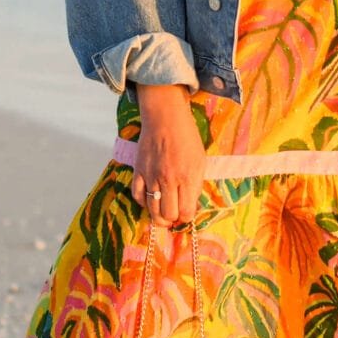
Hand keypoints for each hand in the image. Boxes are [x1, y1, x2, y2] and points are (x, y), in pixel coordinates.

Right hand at [130, 85, 206, 227]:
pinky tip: (150, 200)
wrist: (165, 118)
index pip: (186, 212)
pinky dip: (143, 202)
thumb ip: (196, 185)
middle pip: (168, 215)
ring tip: (163, 214)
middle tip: (175, 213)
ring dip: (158, 216)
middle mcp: (169, 179)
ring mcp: (151, 176)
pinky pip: (137, 195)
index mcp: (188, 177)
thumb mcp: (200, 161)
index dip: (187, 217)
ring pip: (152, 210)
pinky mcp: (138, 170)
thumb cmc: (187, 138)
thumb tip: (190, 205)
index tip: (186, 213)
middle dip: (173, 219)